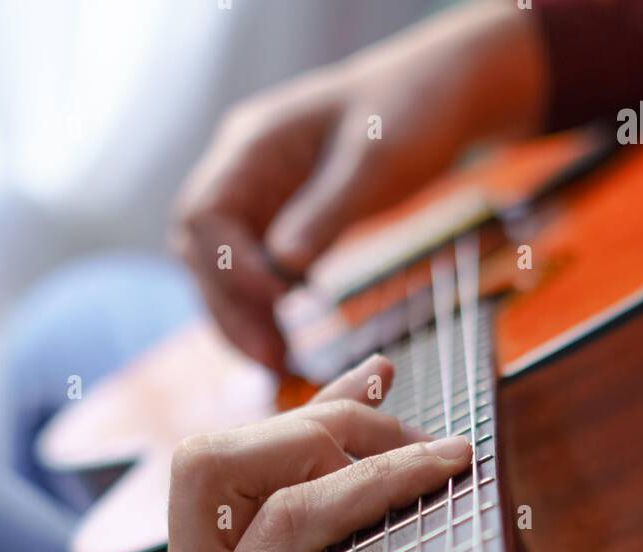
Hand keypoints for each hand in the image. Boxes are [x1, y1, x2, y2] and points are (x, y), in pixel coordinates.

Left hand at [155, 355, 470, 551]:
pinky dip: (310, 429)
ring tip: (402, 432)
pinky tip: (371, 384)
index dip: (377, 480)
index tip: (455, 464)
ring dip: (310, 426)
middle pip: (217, 463)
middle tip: (418, 452)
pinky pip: (246, 478)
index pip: (287, 522)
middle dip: (323, 435)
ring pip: (217, 457)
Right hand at [173, 1, 546, 366]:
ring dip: (242, 321)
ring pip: (223, 272)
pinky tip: (290, 345)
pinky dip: (265, 314)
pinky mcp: (281, 226)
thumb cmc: (413, 111)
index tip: (279, 302)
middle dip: (229, 309)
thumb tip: (284, 266)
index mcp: (252, 145)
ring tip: (279, 365)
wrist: (439, 96)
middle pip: (202, 253)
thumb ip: (329, 209)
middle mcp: (242, 174)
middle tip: (270, 361)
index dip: (231, 267)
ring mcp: (259, 201)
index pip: (205, 217)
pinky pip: (256, 278)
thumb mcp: (378, 160)